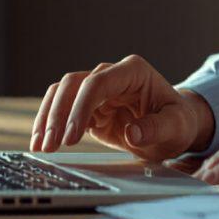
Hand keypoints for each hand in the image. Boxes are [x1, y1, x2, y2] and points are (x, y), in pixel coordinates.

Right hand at [29, 55, 212, 161]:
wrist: (174, 127)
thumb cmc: (178, 122)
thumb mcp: (176, 127)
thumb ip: (157, 128)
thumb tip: (133, 133)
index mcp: (133, 72)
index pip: (98, 82)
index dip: (81, 107)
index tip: (72, 136)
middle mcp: (112, 75)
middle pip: (74, 85)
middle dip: (58, 114)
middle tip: (51, 145)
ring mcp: (98, 89)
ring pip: (62, 94)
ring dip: (48, 118)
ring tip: (41, 147)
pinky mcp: (89, 107)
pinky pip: (62, 109)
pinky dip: (50, 125)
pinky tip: (41, 143)